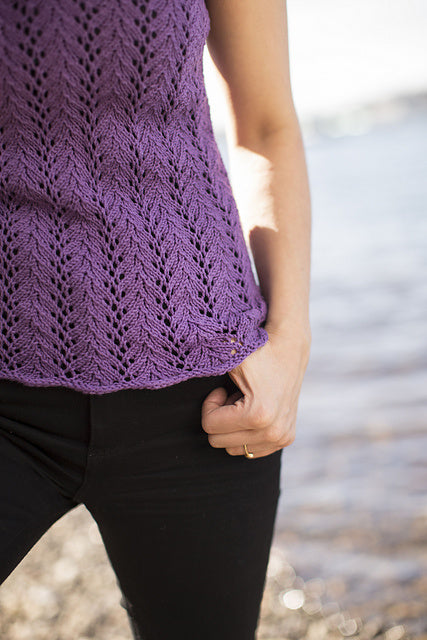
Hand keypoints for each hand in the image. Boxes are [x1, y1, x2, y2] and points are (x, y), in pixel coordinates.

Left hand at [201, 322, 310, 458]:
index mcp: (259, 414)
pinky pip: (250, 450)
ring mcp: (281, 438)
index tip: (221, 389)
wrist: (289, 350)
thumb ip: (205, 359)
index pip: (209, 426)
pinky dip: (245, 432)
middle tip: (233, 396)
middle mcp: (273, 431)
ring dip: (232, 426)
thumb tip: (180, 355)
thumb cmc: (255, 352)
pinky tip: (254, 410)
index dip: (210, 404)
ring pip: (233, 449)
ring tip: (243, 403)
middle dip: (220, 417)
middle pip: (218, 441)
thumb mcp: (229, 356)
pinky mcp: (286, 439)